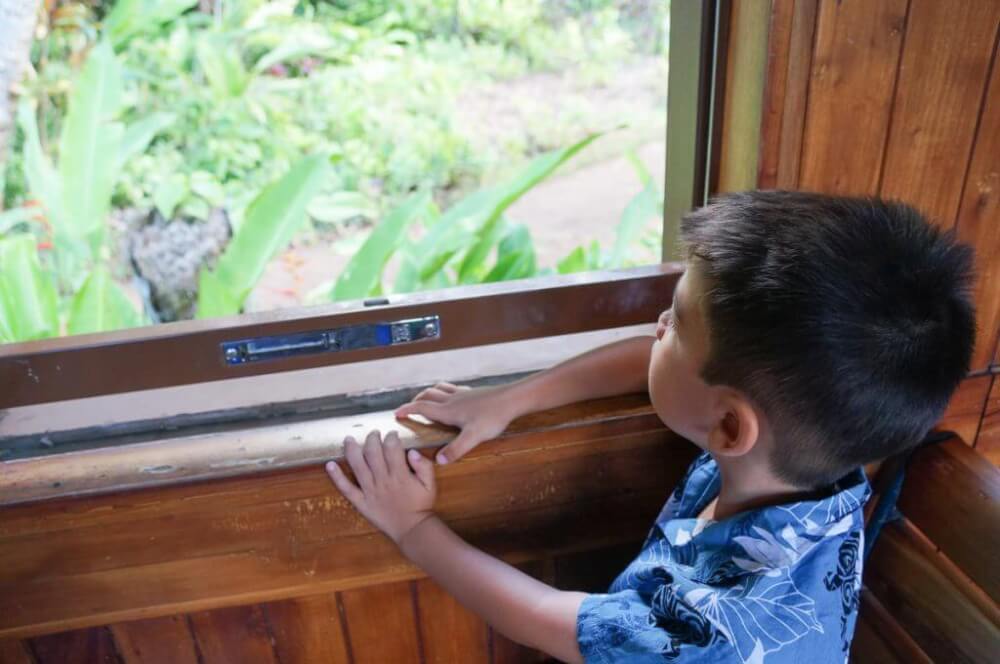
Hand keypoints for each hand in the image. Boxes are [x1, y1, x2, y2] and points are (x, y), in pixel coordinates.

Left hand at [326, 429, 435, 544]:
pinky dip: (336, 477)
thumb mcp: (430, 484)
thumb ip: (424, 466)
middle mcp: (383, 480)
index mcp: (400, 475)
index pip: (392, 448)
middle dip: (372, 439)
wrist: (412, 529)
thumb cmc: (421, 505)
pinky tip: (329, 465)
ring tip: (348, 439)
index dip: (391, 437)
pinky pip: (346, 488)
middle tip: (373, 434)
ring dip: (352, 450)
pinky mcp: (361, 502)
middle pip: (373, 453)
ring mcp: (369, 491)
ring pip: (357, 466)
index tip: (392, 434)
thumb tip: (412, 451)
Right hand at [395, 382, 518, 464]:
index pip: (421, 407)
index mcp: (448, 410)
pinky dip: (445, 391)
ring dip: (428, 393)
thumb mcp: (473, 437)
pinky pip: (453, 388)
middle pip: (427, 396)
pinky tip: (452, 397)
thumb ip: (455, 449)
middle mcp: (452, 399)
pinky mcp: (473, 392)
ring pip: (439, 389)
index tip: (396, 414)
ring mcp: (462, 394)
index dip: (407, 410)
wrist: (512, 399)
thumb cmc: (493, 417)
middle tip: (409, 409)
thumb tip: (438, 461)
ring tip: (425, 400)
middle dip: (415, 401)